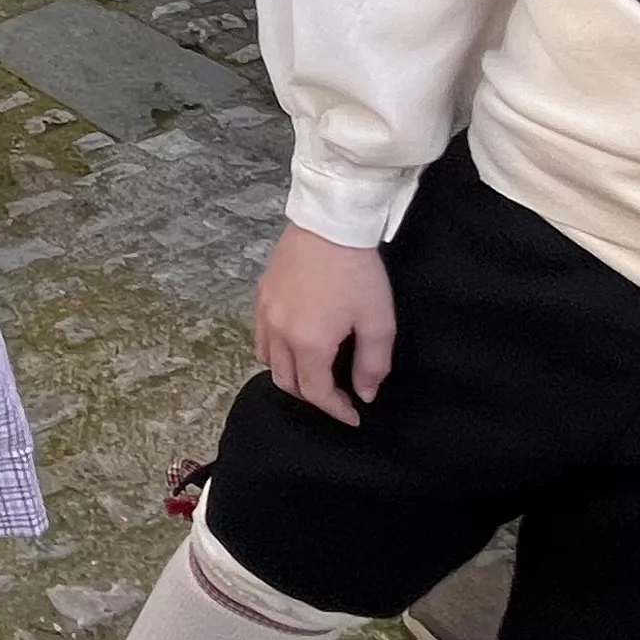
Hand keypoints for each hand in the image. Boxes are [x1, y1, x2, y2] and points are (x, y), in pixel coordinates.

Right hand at [254, 225, 395, 423]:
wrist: (330, 223)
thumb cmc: (358, 273)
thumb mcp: (378, 321)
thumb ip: (372, 364)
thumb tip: (364, 394)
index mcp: (308, 343)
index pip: (316, 391)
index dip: (336, 409)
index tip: (354, 416)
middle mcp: (279, 332)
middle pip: (286, 382)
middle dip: (311, 396)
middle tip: (336, 395)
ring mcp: (265, 313)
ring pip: (268, 361)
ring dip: (290, 375)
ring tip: (314, 371)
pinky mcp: (260, 295)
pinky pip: (261, 336)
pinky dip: (276, 351)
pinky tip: (295, 343)